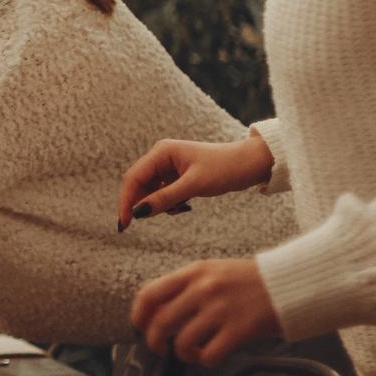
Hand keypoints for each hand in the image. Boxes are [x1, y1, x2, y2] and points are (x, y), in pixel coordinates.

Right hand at [117, 134, 273, 229]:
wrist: (250, 164)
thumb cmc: (225, 168)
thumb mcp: (194, 185)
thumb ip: (165, 198)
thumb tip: (138, 213)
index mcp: (162, 152)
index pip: (133, 177)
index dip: (126, 201)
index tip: (125, 224)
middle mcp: (161, 157)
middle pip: (139, 184)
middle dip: (142, 204)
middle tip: (145, 222)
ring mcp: (169, 167)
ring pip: (150, 191)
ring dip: (158, 205)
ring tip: (180, 208)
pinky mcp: (177, 176)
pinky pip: (163, 193)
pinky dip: (168, 204)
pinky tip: (184, 206)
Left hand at [130, 258, 282, 366]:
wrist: (290, 283)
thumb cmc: (250, 281)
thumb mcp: (213, 272)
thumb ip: (185, 287)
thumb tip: (157, 311)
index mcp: (193, 272)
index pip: (149, 294)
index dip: (138, 315)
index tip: (139, 326)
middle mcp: (203, 289)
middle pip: (161, 324)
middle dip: (154, 342)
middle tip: (160, 348)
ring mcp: (221, 310)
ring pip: (182, 343)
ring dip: (183, 354)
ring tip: (192, 351)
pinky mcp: (239, 330)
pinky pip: (208, 355)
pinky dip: (204, 360)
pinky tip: (210, 354)